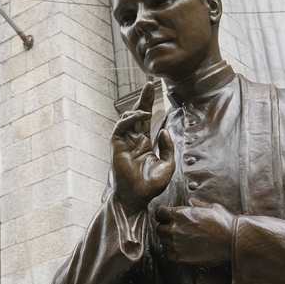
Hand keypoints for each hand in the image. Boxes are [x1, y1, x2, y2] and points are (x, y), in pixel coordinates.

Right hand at [112, 81, 175, 215]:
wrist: (137, 199)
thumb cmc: (151, 186)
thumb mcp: (167, 166)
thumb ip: (168, 148)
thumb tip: (164, 130)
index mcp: (144, 143)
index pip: (146, 120)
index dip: (150, 105)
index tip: (156, 91)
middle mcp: (133, 140)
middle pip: (137, 114)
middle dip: (143, 99)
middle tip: (150, 84)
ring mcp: (124, 143)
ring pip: (126, 119)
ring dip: (136, 109)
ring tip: (147, 107)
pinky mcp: (116, 147)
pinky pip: (120, 128)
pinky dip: (129, 119)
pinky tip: (141, 116)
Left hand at [155, 198, 234, 266]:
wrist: (232, 242)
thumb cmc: (223, 223)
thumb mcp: (211, 207)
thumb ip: (197, 205)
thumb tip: (192, 201)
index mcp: (179, 214)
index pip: (159, 212)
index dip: (161, 214)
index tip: (164, 216)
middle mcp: (174, 229)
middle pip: (159, 228)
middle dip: (165, 228)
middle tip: (174, 229)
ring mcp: (176, 244)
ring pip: (164, 242)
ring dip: (169, 240)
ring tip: (181, 240)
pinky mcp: (181, 257)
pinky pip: (169, 254)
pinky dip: (173, 252)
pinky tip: (182, 249)